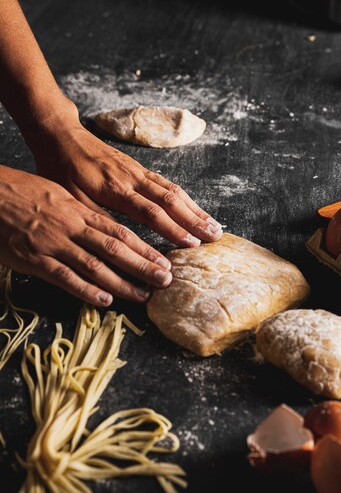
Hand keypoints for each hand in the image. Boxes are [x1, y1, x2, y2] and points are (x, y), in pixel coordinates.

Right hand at [0, 165, 173, 305]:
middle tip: (165, 280)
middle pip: (115, 249)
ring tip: (142, 295)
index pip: (120, 232)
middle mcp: (72, 227)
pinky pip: (65, 277)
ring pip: (95, 266)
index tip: (164, 261)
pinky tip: (105, 300)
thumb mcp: (59, 195)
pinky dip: (87, 290)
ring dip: (122, 283)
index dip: (144, 248)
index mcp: (79, 210)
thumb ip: (83, 213)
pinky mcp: (35, 260)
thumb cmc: (24, 193)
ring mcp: (54, 244)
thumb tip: (106, 228)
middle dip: (143, 266)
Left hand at [28, 106, 222, 247]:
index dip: (173, 229)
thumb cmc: (62, 170)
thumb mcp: (72, 199)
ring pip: (174, 190)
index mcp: (115, 189)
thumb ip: (98, 218)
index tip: (192, 244)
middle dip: (195, 220)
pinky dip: (186, 198)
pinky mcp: (140, 167)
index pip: (151, 213)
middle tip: (215, 237)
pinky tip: (196, 209)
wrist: (62, 135)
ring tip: (215, 226)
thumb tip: (123, 243)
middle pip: (171, 201)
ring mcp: (139, 171)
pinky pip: (168, 183)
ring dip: (196, 209)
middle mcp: (133, 178)